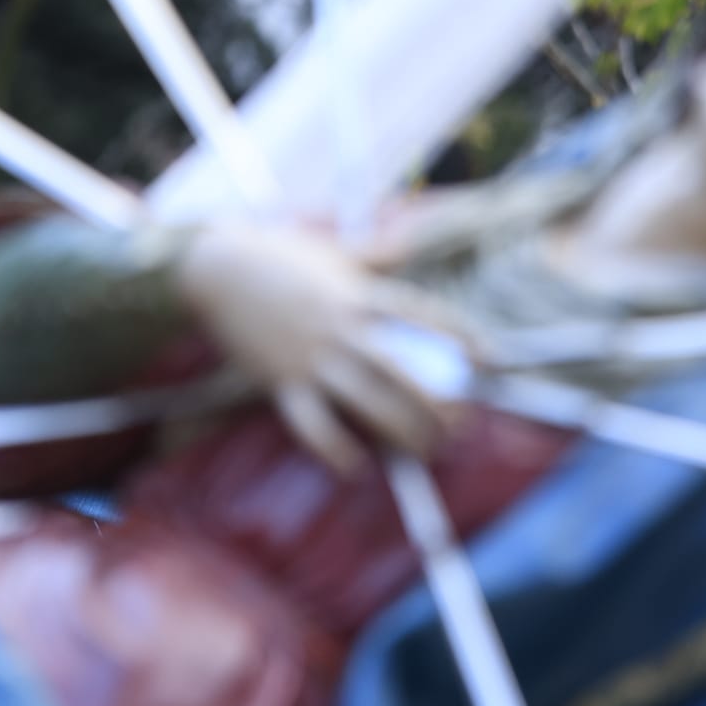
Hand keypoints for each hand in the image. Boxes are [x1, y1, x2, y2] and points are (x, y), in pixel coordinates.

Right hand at [171, 221, 456, 470]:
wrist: (216, 268)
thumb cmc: (276, 253)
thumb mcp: (331, 250)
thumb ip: (373, 252)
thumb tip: (408, 238)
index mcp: (355, 293)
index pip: (419, 313)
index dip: (457, 334)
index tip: (489, 357)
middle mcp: (338, 326)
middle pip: (399, 367)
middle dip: (435, 399)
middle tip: (461, 423)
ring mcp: (309, 357)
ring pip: (364, 400)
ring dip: (398, 429)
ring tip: (424, 450)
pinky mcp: (280, 381)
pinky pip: (311, 422)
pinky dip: (333, 448)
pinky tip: (355, 467)